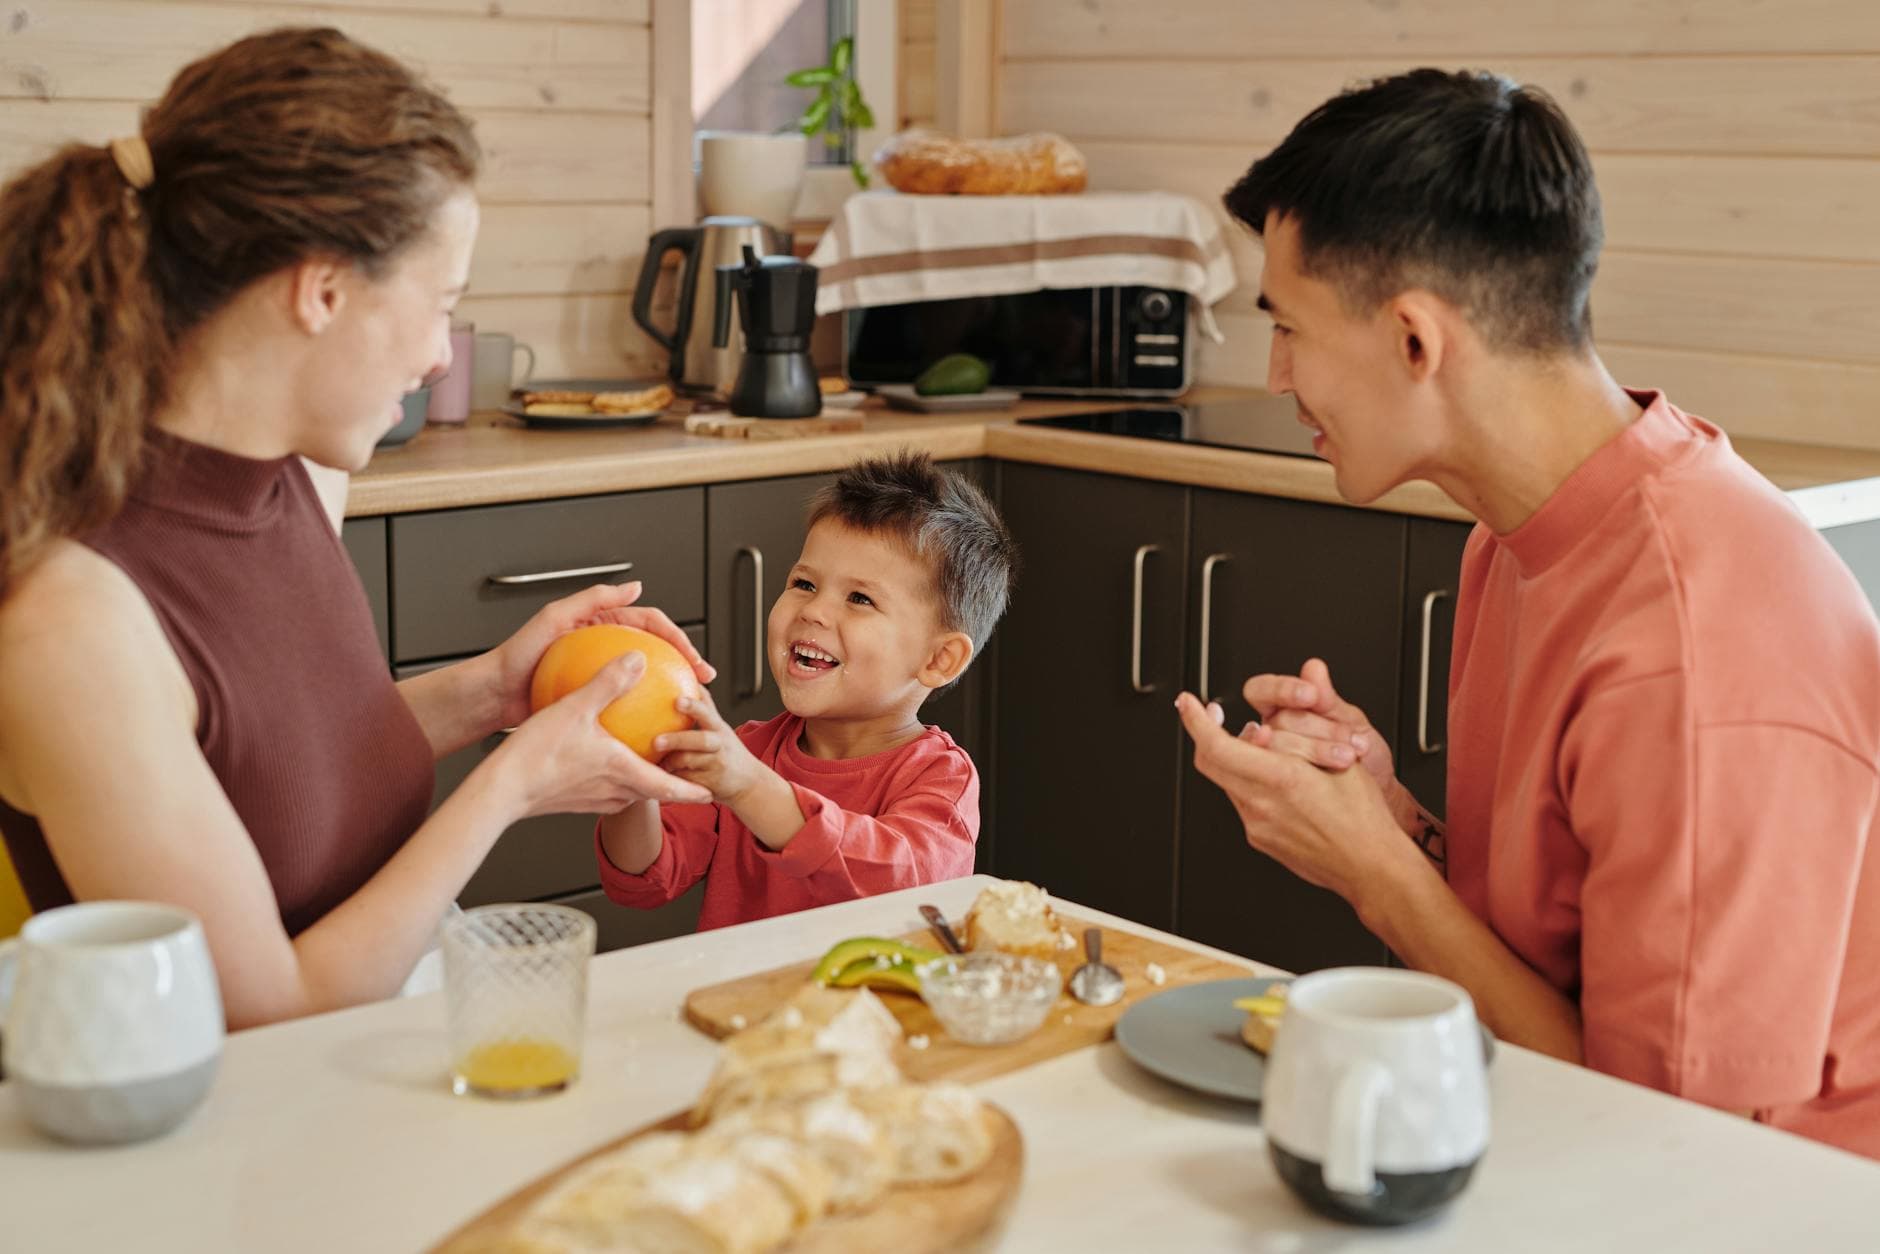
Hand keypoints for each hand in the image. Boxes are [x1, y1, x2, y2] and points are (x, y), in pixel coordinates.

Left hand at [483, 582, 715, 731]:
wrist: (494, 694)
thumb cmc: (517, 655)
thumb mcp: (553, 618)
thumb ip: (593, 598)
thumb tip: (636, 586)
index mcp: (601, 623)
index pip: (650, 624)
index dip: (677, 637)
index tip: (692, 658)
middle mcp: (605, 647)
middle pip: (656, 650)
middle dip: (685, 664)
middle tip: (703, 682)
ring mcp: (600, 674)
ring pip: (645, 679)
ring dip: (669, 690)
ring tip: (687, 707)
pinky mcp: (592, 698)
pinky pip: (624, 704)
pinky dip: (643, 715)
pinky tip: (655, 730)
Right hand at [495, 651, 711, 818]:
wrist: (499, 789)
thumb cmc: (536, 754)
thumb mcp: (576, 708)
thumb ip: (609, 682)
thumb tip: (638, 658)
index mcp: (622, 772)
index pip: (668, 787)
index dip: (692, 790)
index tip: (710, 792)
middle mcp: (611, 791)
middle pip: (652, 794)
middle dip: (673, 787)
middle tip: (687, 775)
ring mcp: (591, 799)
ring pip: (629, 795)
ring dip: (645, 785)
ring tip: (653, 770)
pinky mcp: (573, 802)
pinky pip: (606, 793)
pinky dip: (617, 782)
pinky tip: (606, 764)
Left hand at [653, 687, 766, 803]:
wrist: (749, 783)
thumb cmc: (726, 750)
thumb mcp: (719, 726)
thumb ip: (704, 706)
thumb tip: (689, 676)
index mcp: (718, 728)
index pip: (707, 712)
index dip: (693, 706)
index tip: (678, 700)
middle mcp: (719, 744)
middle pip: (700, 740)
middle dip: (677, 740)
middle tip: (656, 741)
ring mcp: (715, 765)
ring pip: (688, 762)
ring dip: (671, 763)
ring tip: (660, 763)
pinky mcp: (710, 784)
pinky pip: (685, 781)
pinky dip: (674, 778)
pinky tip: (664, 777)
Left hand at [1175, 691, 1413, 905]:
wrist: (1370, 866)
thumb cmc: (1363, 817)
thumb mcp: (1339, 761)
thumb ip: (1299, 738)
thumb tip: (1270, 722)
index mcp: (1281, 780)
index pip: (1217, 746)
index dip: (1196, 720)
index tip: (1188, 704)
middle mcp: (1261, 805)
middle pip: (1209, 763)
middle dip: (1206, 734)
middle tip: (1214, 716)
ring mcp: (1257, 826)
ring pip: (1227, 781)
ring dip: (1234, 759)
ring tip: (1265, 749)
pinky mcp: (1260, 839)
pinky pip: (1242, 802)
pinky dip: (1249, 782)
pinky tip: (1275, 779)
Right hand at [1238, 657, 1395, 791]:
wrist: (1379, 793)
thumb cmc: (1364, 757)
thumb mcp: (1352, 722)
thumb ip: (1328, 699)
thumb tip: (1312, 668)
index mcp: (1284, 709)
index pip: (1261, 691)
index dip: (1281, 690)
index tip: (1310, 696)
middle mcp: (1272, 734)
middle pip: (1275, 722)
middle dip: (1315, 728)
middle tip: (1346, 738)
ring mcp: (1273, 762)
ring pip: (1275, 750)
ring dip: (1316, 751)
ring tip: (1347, 757)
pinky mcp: (1277, 787)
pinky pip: (1274, 777)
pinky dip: (1300, 772)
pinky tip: (1325, 773)